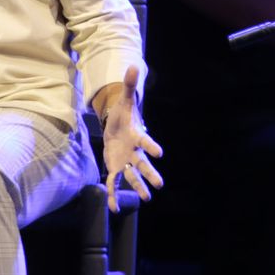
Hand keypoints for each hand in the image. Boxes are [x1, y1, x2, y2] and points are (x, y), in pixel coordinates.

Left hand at [97, 64, 163, 212]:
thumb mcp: (125, 100)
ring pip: (133, 177)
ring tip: (146, 199)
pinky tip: (113, 208)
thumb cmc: (124, 114)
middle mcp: (134, 152)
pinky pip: (115, 183)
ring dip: (138, 188)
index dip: (152, 147)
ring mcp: (126, 162)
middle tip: (160, 185)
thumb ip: (130, 86)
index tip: (159, 154)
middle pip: (143, 165)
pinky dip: (114, 195)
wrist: (119, 126)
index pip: (146, 142)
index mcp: (137, 136)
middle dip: (150, 175)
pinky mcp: (116, 168)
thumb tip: (134, 65)